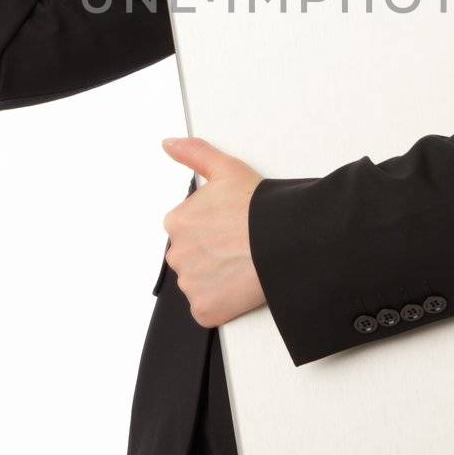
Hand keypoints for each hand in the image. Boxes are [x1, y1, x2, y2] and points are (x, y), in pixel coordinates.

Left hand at [160, 137, 265, 327]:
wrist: (285, 241)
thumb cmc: (260, 208)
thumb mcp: (226, 168)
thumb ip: (194, 153)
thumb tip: (169, 144)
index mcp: (177, 222)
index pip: (188, 230)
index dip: (213, 229)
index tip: (232, 228)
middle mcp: (177, 254)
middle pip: (192, 257)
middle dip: (212, 255)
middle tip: (240, 247)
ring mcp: (190, 285)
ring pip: (199, 283)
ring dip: (217, 279)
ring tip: (244, 265)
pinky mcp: (205, 310)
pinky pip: (207, 310)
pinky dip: (222, 303)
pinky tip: (240, 286)